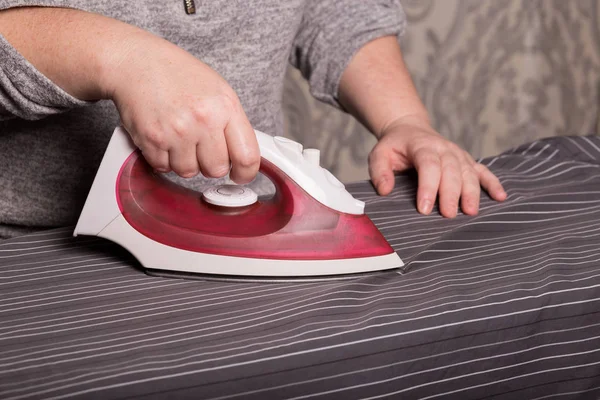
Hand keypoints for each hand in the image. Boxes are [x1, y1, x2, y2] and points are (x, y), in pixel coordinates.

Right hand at [106, 34, 259, 182]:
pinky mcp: (152, 139)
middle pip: (217, 170)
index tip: (240, 175)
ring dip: (184, 161)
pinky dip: (162, 157)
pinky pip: (164, 167)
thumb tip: (243, 156)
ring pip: (189, 172)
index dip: (245, 173)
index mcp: (226, 107)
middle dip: (210, 164)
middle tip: (201, 147)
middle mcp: (204, 120)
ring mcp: (177, 131)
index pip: (247, 156)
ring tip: (179, 137)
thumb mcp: (218, 90)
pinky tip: (162, 136)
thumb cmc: (177, 74)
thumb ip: (232, 124)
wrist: (136, 62)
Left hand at [368, 116, 506, 217]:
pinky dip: (493, 183)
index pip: (429, 165)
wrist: (409, 130)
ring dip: (472, 192)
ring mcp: (458, 154)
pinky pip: (483, 171)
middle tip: (448, 215)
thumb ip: (379, 171)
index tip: (424, 208)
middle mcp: (444, 149)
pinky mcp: (467, 161)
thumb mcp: (379, 154)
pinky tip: (501, 197)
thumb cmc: (394, 146)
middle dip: (451, 194)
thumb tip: (385, 190)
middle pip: (452, 171)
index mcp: (422, 146)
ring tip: (471, 212)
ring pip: (469, 173)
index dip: (428, 187)